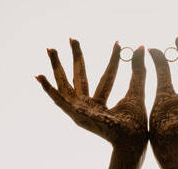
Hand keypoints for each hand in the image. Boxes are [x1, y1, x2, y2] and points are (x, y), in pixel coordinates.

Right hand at [36, 40, 147, 168]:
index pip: (106, 77)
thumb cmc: (135, 122)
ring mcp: (80, 110)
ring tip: (50, 48)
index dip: (112, 60)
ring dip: (57, 66)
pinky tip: (39, 76)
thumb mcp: (136, 90)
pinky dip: (48, 88)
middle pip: (80, 76)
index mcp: (102, 103)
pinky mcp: (74, 113)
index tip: (117, 42)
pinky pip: (58, 100)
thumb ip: (137, 70)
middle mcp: (88, 105)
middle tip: (71, 38)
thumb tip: (139, 47)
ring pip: (65, 83)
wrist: (130, 139)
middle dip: (75, 57)